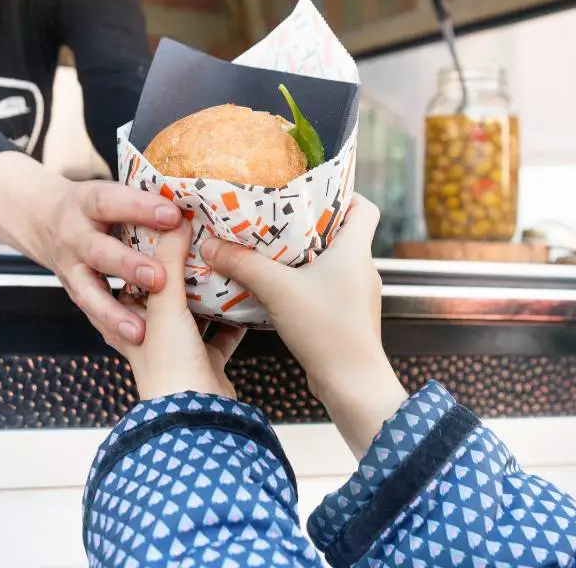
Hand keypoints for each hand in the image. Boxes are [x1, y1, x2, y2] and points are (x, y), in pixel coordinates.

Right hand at [0, 152, 181, 344]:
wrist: (43, 219)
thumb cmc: (97, 206)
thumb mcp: (112, 195)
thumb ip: (144, 204)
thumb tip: (189, 211)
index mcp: (87, 202)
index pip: (112, 202)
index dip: (141, 208)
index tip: (173, 216)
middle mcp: (73, 235)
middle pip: (98, 251)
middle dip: (127, 266)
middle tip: (159, 277)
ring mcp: (69, 266)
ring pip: (88, 292)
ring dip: (114, 312)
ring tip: (140, 331)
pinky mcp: (72, 290)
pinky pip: (90, 312)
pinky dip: (110, 327)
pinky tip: (133, 340)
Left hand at [101, 220, 244, 400]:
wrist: (194, 416)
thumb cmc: (168, 363)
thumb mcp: (164, 303)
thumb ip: (170, 262)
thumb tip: (176, 220)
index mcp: (126, 321)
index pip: (126, 280)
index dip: (137, 255)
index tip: (155, 228)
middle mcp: (149, 336)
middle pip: (162, 296)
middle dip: (177, 272)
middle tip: (195, 242)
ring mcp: (178, 352)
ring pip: (192, 314)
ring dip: (206, 294)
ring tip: (222, 264)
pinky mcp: (205, 364)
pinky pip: (221, 336)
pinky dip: (233, 320)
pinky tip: (247, 301)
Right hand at [200, 194, 406, 457]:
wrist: (352, 384)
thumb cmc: (327, 331)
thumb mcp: (278, 290)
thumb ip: (243, 264)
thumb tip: (210, 244)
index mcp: (356, 250)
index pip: (365, 206)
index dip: (343, 193)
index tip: (312, 190)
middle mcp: (362, 268)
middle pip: (342, 232)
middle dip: (310, 223)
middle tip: (278, 217)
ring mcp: (356, 295)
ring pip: (332, 261)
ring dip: (304, 254)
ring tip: (270, 249)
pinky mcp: (346, 316)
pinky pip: (325, 287)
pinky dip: (304, 281)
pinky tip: (276, 287)